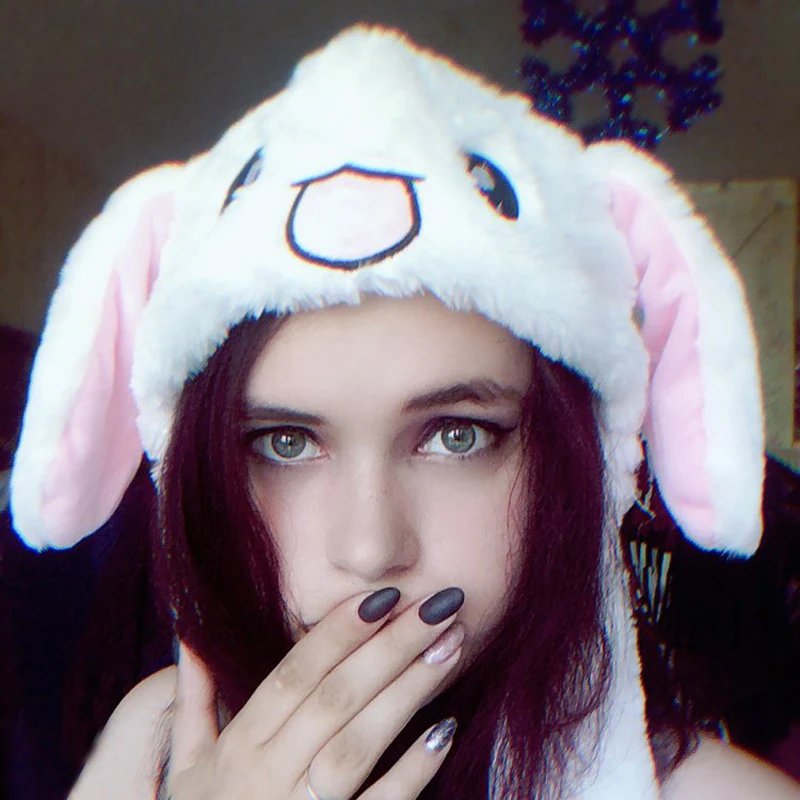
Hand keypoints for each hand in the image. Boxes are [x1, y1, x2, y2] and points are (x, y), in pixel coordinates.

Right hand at [167, 587, 464, 798]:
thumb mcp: (187, 767)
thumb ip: (193, 700)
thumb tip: (188, 636)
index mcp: (239, 747)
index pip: (293, 675)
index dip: (339, 632)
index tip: (384, 595)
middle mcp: (268, 775)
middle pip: (336, 699)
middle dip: (391, 647)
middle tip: (439, 605)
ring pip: (358, 744)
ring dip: (409, 693)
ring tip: (451, 647)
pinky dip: (413, 771)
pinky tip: (447, 730)